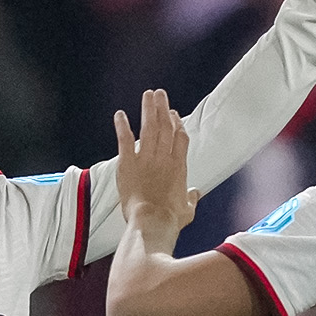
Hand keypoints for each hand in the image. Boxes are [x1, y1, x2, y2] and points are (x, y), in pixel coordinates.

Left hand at [114, 89, 198, 230]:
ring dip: (148, 110)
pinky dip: (122, 126)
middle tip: (160, 94)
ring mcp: (146, 158)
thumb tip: (195, 193)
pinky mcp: (128, 163)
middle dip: (162, 108)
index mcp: (179, 166)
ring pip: (148, 128)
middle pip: (165, 126)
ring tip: (147, 95)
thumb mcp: (187, 209)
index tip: (173, 113)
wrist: (153, 221)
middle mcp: (164, 157)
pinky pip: (124, 140)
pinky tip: (120, 114)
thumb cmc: (171, 218)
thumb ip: (191, 198)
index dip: (177, 123)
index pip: (180, 137)